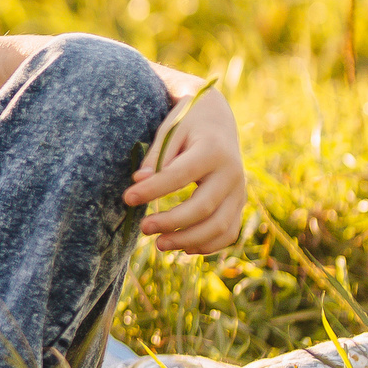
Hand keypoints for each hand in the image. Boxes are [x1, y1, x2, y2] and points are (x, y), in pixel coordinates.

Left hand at [126, 80, 245, 253]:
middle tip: (143, 228)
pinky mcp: (239, 204)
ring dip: (189, 240)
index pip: (179, 175)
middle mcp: (231, 173)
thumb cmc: (188, 124)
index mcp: (212, 151)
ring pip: (220, 226)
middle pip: (204, 207)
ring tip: (159, 244)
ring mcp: (239, 191)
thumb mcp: (170, 131)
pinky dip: (208, 245)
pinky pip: (229, 232)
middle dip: (172, 222)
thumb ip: (156, 157)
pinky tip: (183, 247)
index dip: (153, 190)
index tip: (128, 198)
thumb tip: (138, 181)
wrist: (219, 120)